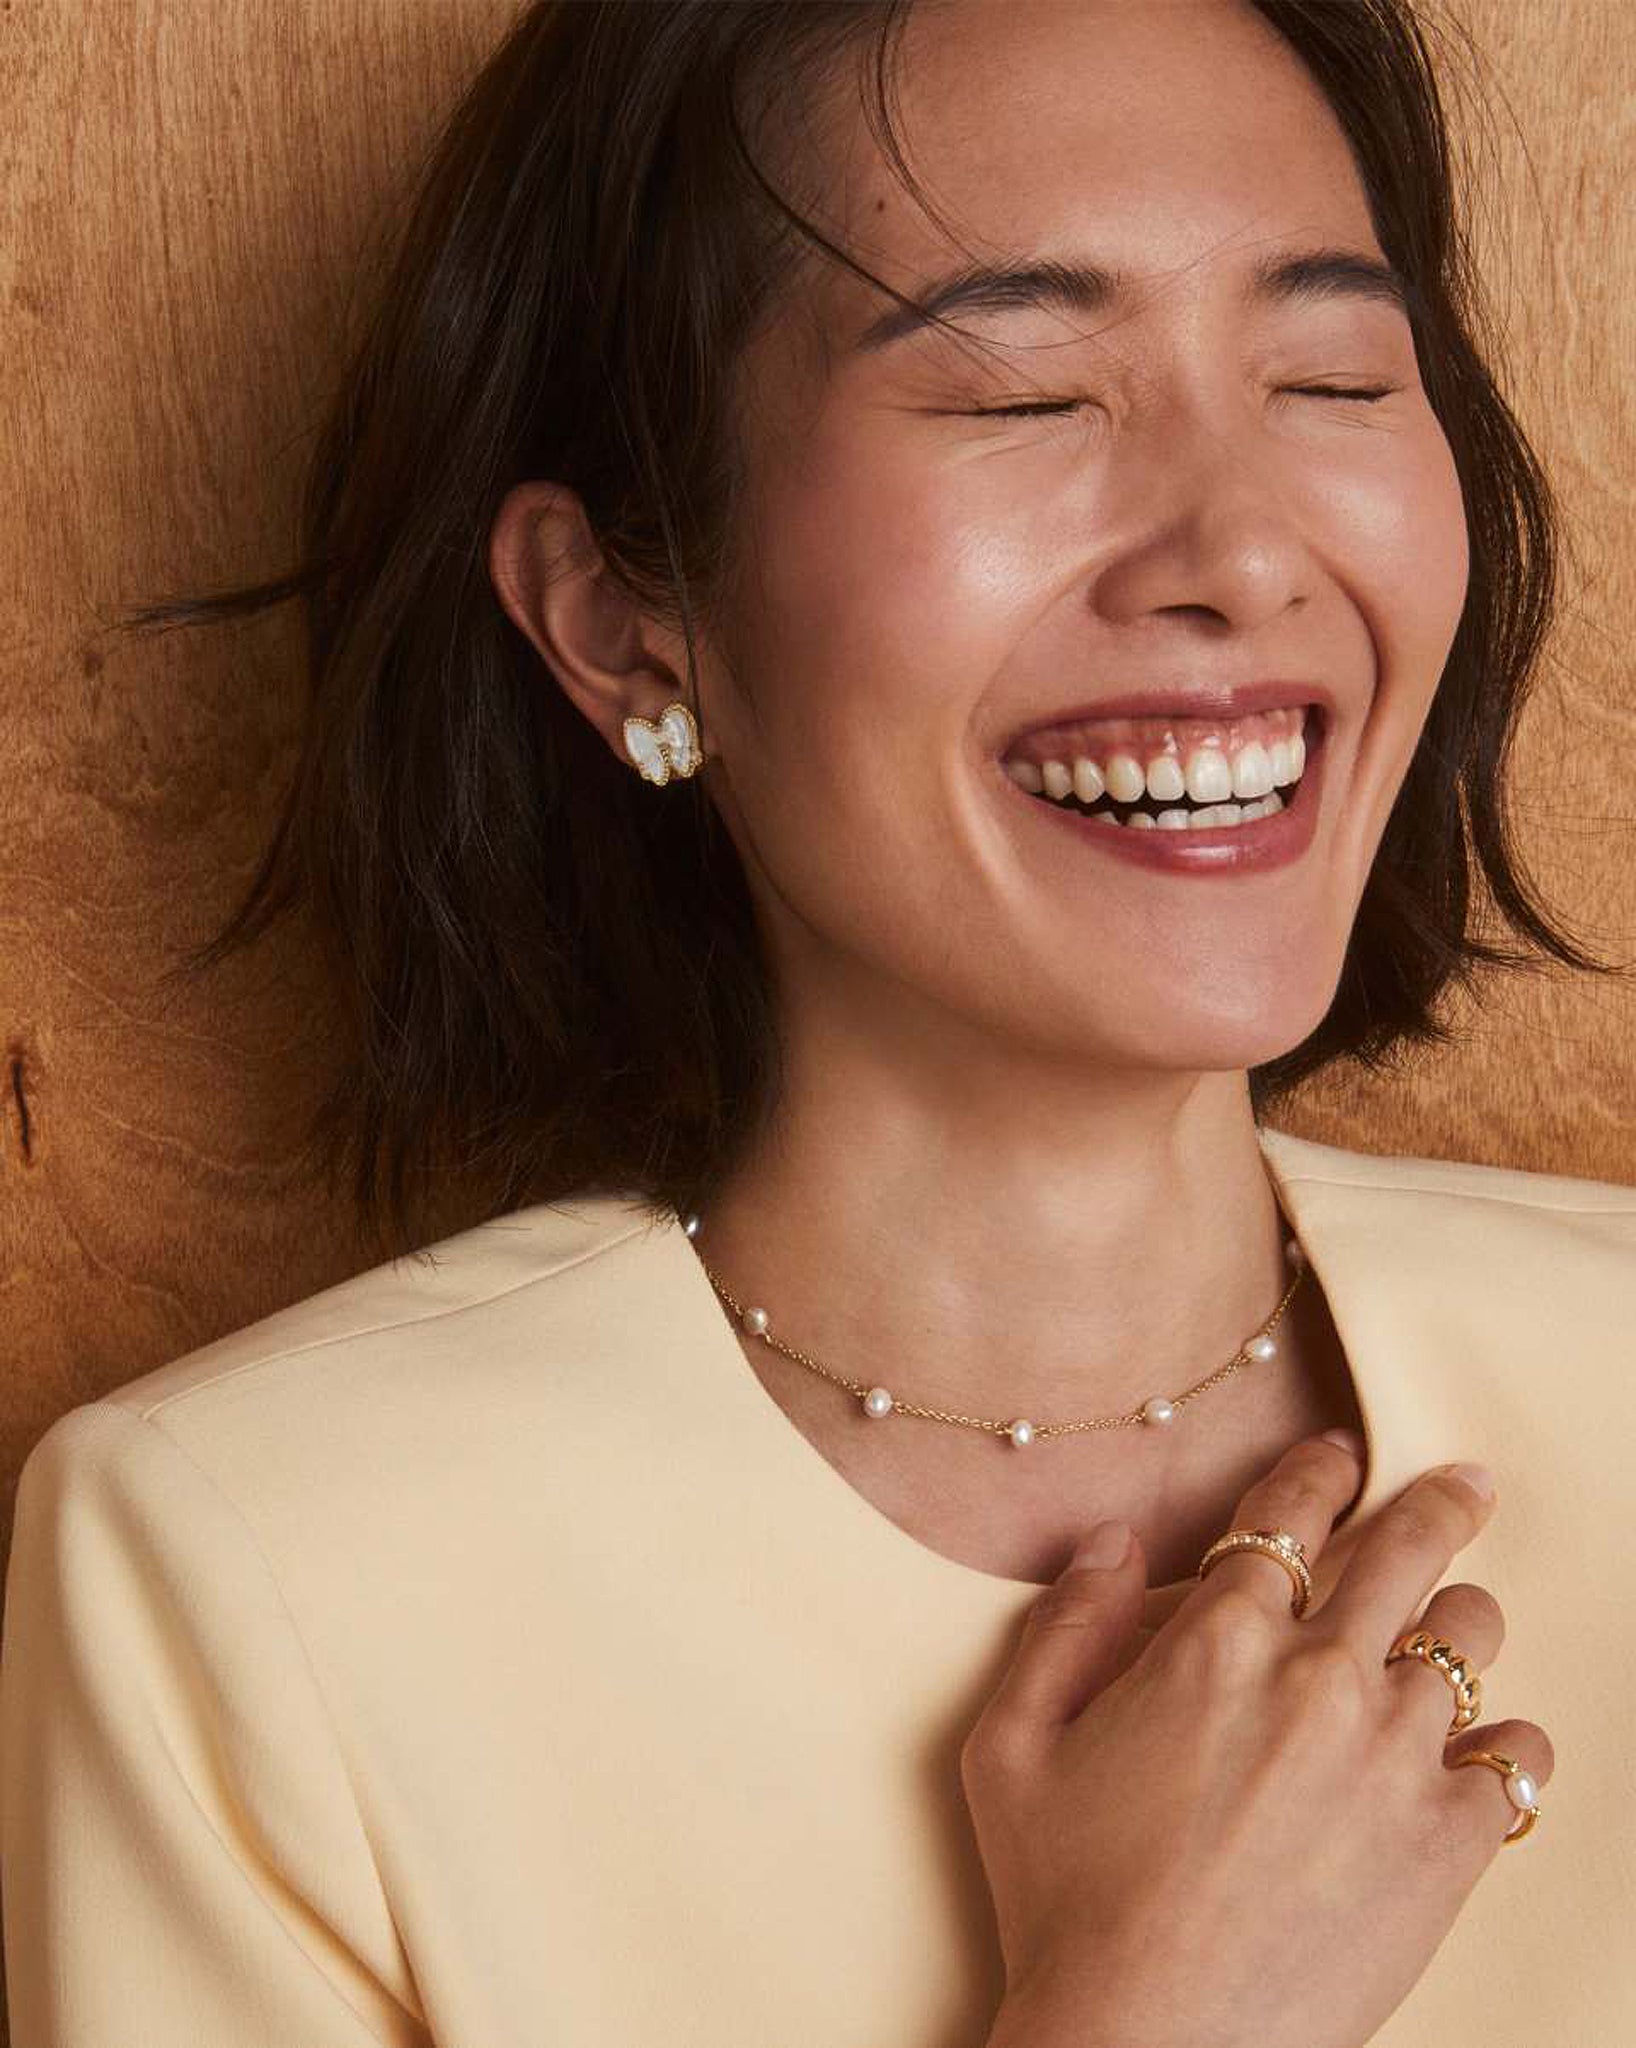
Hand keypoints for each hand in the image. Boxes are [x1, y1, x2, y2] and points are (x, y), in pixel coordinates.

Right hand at [964, 1433, 1552, 2047]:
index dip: (1319, 1472)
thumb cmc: (1066, 1900)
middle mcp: (1319, 1678)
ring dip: (1460, 1622)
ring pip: (1469, 1640)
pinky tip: (1479, 1750)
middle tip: (1463, 1485)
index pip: (1288, 1516)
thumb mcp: (1012, 1748)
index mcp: (1215, 1642)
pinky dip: (1503, 1743)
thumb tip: (1116, 1544)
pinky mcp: (1447, 1842)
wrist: (1149, 2047)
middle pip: (1409, 1550)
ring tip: (1453, 1628)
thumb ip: (1065, 1628)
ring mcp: (1394, 1757)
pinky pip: (1515, 1758)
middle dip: (1439, 1503)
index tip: (1343, 1456)